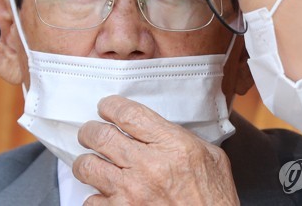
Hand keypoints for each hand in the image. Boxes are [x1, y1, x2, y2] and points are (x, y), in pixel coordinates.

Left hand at [72, 95, 238, 204]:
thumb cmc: (215, 199)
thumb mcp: (211, 157)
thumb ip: (183, 138)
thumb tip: (161, 129)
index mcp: (172, 145)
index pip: (128, 114)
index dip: (111, 106)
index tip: (106, 107)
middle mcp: (148, 165)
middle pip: (100, 135)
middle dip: (91, 130)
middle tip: (92, 132)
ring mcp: (131, 192)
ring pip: (87, 166)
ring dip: (87, 160)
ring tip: (92, 160)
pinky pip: (91, 200)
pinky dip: (95, 196)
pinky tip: (104, 193)